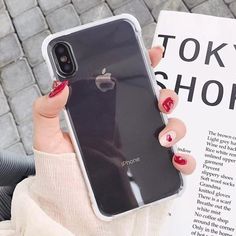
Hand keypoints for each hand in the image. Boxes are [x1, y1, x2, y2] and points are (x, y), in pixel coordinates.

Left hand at [33, 46, 195, 174]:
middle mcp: (129, 128)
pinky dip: (183, 158)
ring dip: (175, 126)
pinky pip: (177, 160)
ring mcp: (143, 148)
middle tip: (160, 102)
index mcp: (109, 116)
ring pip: (171, 127)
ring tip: (161, 136)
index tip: (153, 55)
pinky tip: (175, 158)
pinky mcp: (152, 169)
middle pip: (157, 103)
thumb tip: (60, 85)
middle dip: (166, 96)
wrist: (74, 208)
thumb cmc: (62, 174)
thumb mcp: (49, 139)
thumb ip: (47, 111)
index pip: (129, 85)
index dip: (143, 67)